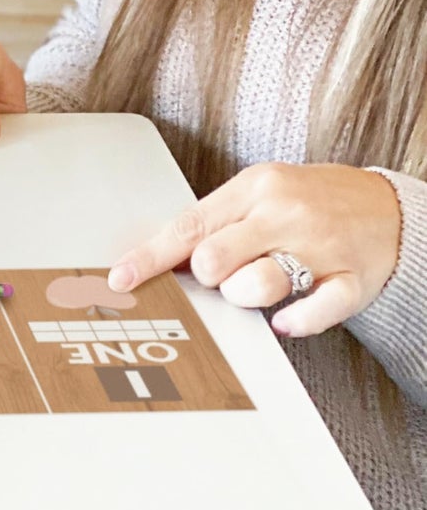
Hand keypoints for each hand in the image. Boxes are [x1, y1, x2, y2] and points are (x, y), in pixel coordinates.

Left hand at [108, 163, 402, 336]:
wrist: (388, 208)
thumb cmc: (310, 202)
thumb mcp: (261, 194)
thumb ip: (219, 222)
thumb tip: (168, 258)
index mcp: (254, 188)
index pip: (189, 226)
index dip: (150, 257)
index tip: (121, 278)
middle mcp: (284, 214)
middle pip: (216, 258)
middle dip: (208, 277)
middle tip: (224, 273)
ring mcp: (320, 247)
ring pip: (258, 285)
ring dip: (246, 296)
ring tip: (258, 285)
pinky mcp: (352, 281)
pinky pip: (315, 311)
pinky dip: (296, 321)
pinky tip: (287, 318)